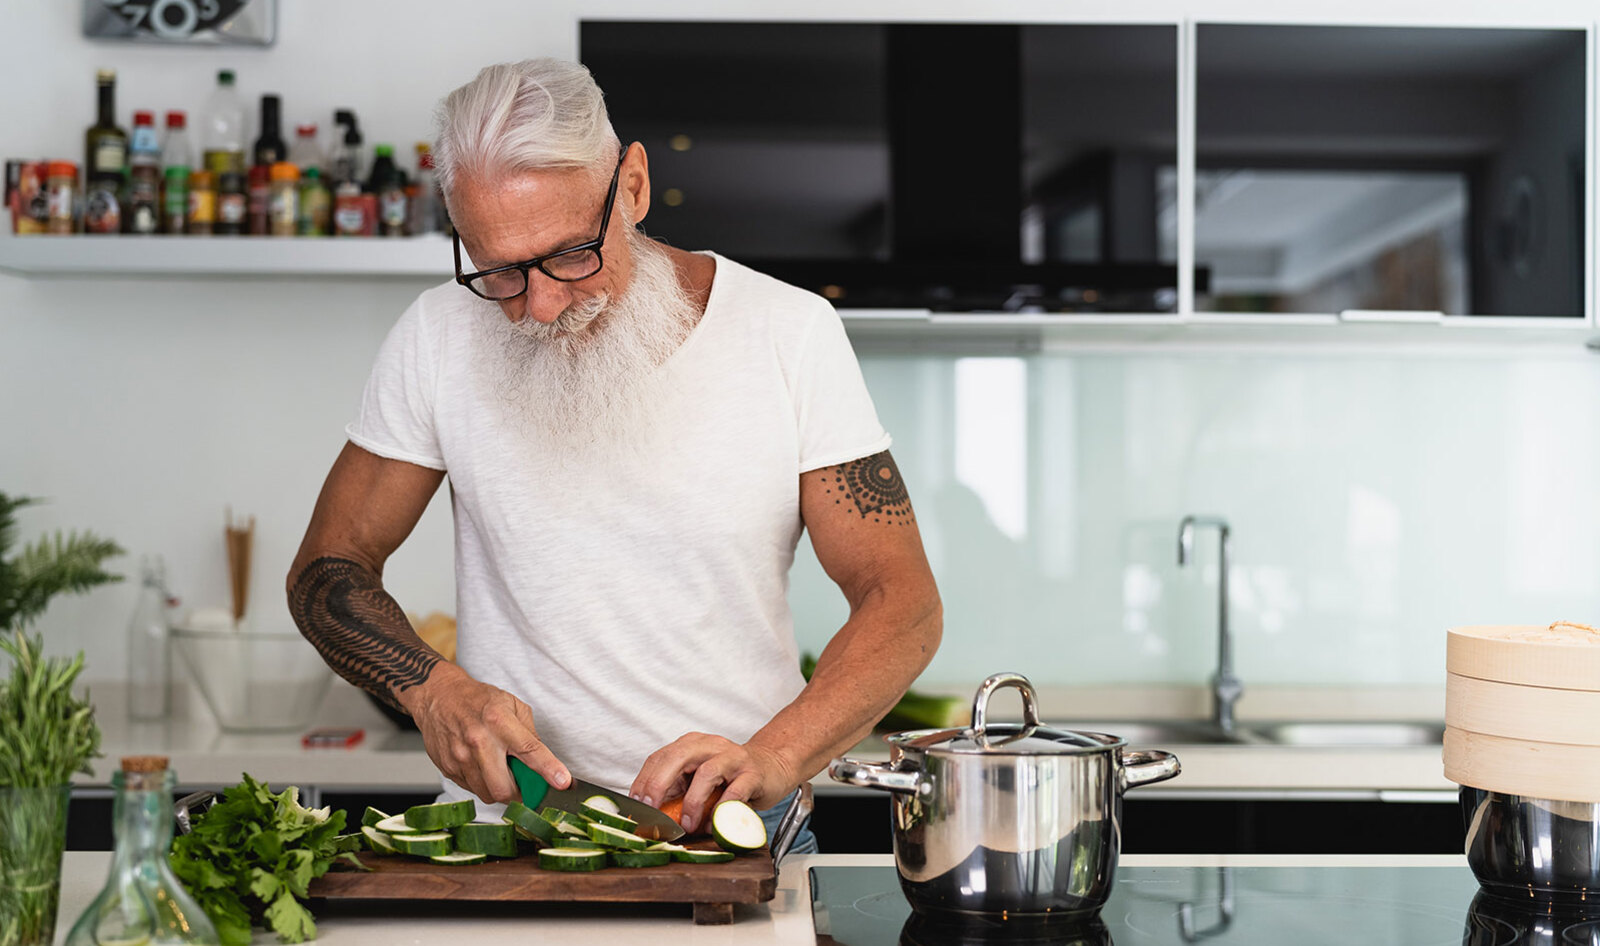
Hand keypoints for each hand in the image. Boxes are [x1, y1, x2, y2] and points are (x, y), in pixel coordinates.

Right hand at [399, 663, 569, 803]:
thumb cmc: (477, 699)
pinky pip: (471, 789)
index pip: (530, 750)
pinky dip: (482, 784)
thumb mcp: (511, 705)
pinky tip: (481, 766)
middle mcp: (479, 742)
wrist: (438, 695)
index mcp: (499, 722)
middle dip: (519, 793)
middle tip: (522, 783)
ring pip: (487, 794)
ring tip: (499, 769)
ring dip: (500, 789)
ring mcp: (460, 758)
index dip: (549, 769)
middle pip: (504, 789)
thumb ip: (530, 734)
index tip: (563, 782)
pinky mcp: (447, 768)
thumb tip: (545, 761)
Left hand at [629, 733, 795, 833]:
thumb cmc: (730, 777)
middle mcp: (709, 745)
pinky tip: (714, 824)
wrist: (772, 766)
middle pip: (677, 758)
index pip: (660, 757)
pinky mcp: (752, 773)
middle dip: (659, 785)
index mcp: (691, 744)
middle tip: (651, 811)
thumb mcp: (697, 780)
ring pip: (707, 772)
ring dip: (692, 802)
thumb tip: (648, 815)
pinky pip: (735, 791)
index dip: (644, 780)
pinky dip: (721, 809)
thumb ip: (676, 792)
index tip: (636, 805)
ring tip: (687, 823)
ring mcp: (732, 757)